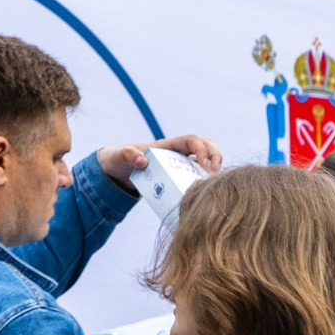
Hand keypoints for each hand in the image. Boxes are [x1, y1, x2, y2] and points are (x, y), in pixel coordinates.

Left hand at [97, 135, 222, 190]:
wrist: (119, 169)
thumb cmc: (121, 159)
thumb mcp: (121, 156)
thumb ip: (129, 155)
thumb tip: (143, 161)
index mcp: (168, 145)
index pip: (193, 140)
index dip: (202, 149)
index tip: (203, 165)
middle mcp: (178, 152)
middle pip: (207, 146)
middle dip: (215, 156)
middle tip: (214, 174)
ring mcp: (182, 163)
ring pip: (207, 159)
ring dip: (215, 168)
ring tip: (213, 183)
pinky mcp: (181, 175)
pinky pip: (199, 175)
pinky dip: (206, 181)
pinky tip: (204, 193)